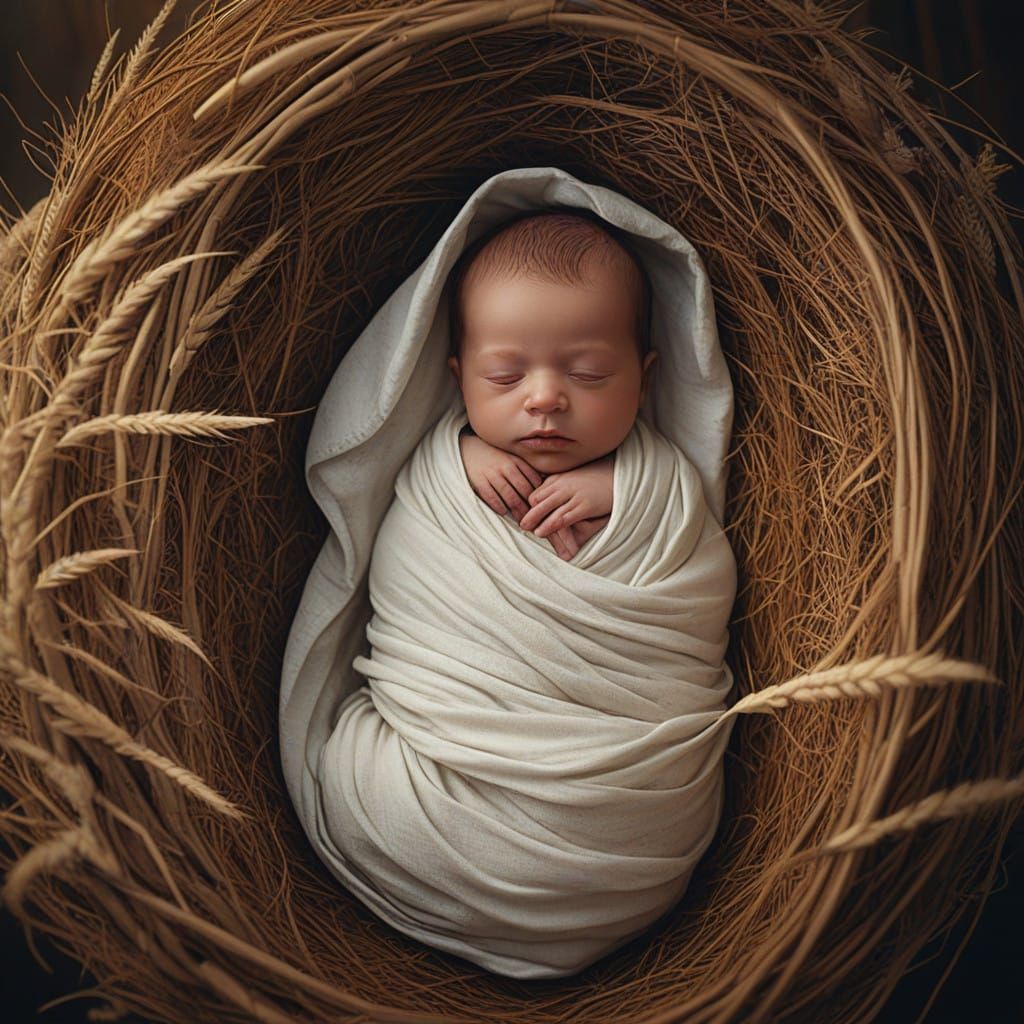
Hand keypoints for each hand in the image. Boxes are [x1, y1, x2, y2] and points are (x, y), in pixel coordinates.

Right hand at [458, 430, 580, 559]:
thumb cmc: (496, 459)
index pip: (535, 482)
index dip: (542, 498)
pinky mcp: (480, 482)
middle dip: (532, 509)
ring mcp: (493, 475)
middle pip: (524, 492)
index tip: (548, 510)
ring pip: (510, 497)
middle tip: (539, 522)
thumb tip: (548, 488)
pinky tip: (504, 513)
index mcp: (518, 463)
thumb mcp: (513, 460)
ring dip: (518, 511)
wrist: (470, 450)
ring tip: (524, 522)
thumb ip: (528, 472)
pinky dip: (499, 506)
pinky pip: (492, 497)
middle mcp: (507, 468)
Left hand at [519, 453, 614, 538]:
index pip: (536, 492)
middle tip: (520, 524)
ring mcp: (574, 496)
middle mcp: (564, 486)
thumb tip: (543, 493)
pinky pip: (563, 518)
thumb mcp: (573, 478)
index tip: (524, 514)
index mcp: (559, 478)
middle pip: (538, 501)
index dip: (529, 505)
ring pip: (548, 510)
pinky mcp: (585, 506)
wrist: (618, 478)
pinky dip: (550, 526)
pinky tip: (542, 532)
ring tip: (528, 530)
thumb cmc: (595, 479)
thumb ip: (558, 484)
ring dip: (536, 521)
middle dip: (528, 514)